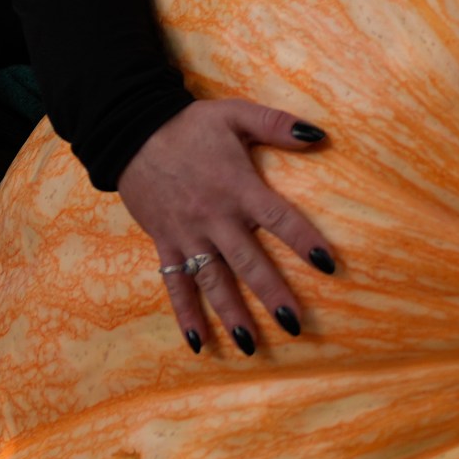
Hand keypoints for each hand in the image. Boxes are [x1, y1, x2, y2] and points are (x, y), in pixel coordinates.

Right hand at [117, 99, 337, 357]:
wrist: (130, 132)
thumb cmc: (190, 124)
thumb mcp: (236, 114)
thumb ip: (278, 125)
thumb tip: (320, 135)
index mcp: (238, 188)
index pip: (279, 219)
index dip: (305, 241)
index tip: (329, 266)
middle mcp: (214, 217)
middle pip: (248, 262)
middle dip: (272, 294)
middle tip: (294, 324)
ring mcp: (188, 234)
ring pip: (213, 281)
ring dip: (231, 314)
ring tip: (250, 344)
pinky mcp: (165, 243)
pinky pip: (175, 284)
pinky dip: (186, 314)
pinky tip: (198, 342)